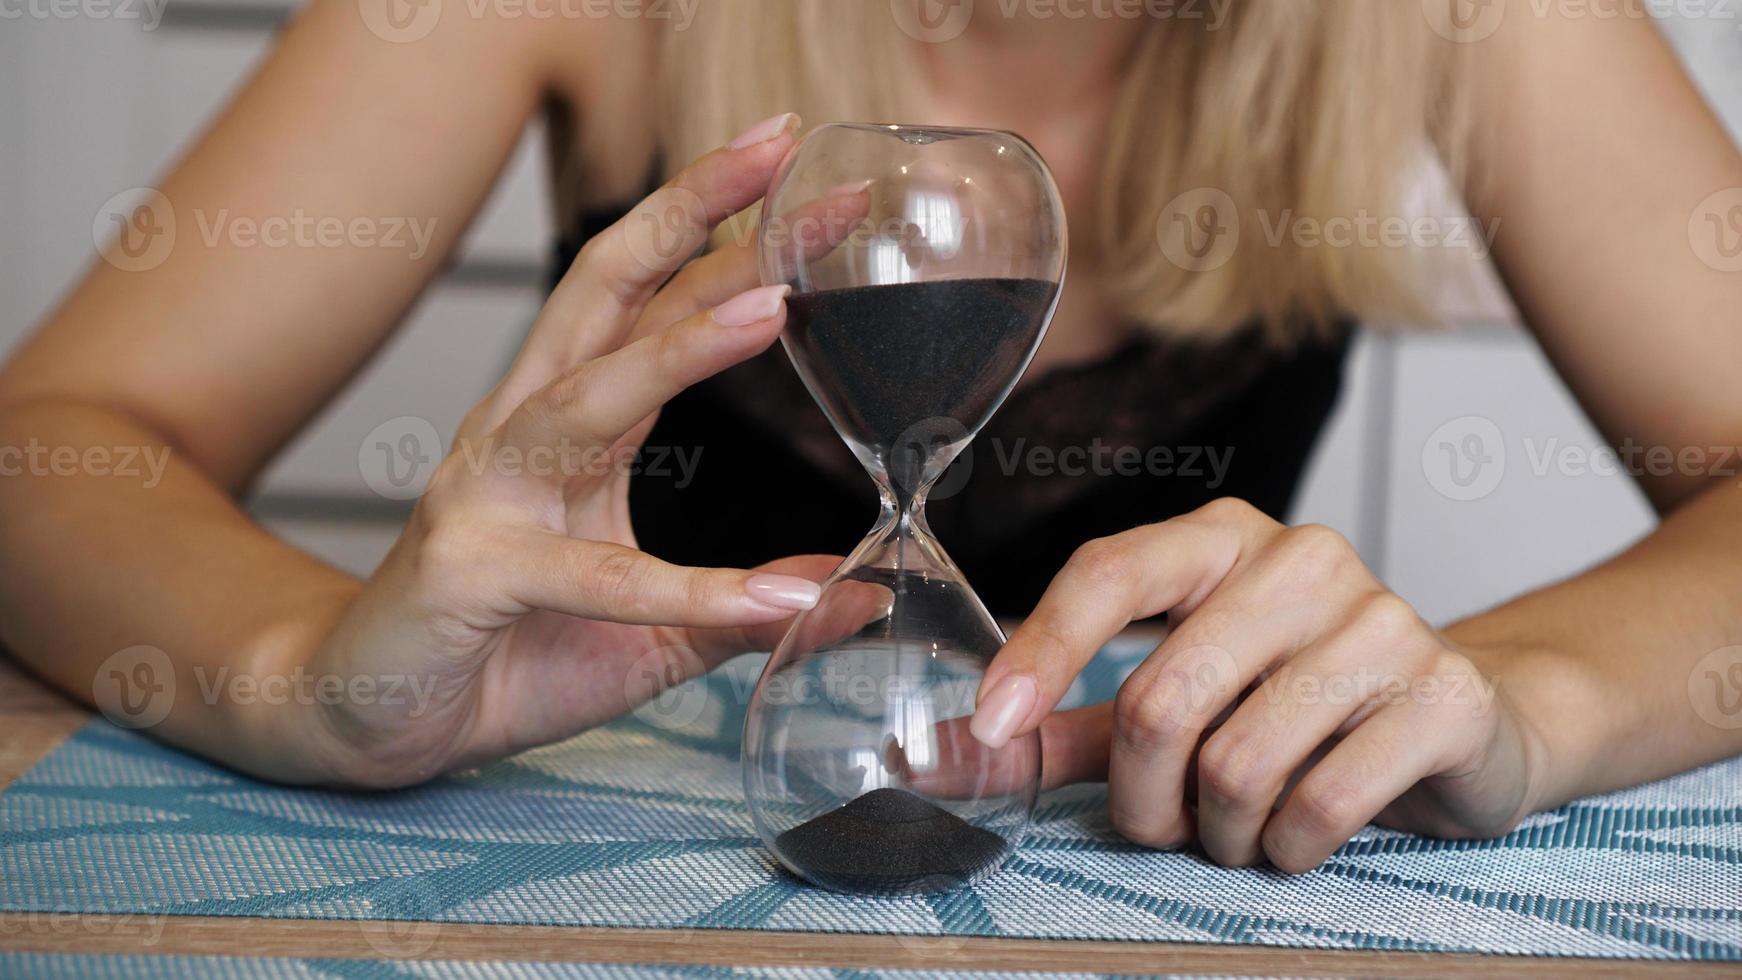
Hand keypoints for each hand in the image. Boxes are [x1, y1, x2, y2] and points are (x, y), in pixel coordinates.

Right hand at [285, 113, 852, 786]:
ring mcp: (488, 492)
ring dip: (680, 344)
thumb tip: (863, 592)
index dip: (735, 240)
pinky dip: (687, 589)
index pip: (657, 303)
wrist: (373, 717)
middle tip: (777, 146)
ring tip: (772, 302)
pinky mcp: (471, 572)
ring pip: (587, 398)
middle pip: (607, 291)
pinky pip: (590, 575)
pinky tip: (770, 597)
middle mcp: (525, 430)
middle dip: (690, 211)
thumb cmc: (508, 652)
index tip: (821, 188)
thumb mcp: (654, 629)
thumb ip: (747, 604)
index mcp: (575, 422)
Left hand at [971, 498, 1549, 871]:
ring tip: (1240, 829)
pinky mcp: (1443, 695)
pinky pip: (1322, 802)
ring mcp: (1382, 620)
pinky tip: (1298, 835)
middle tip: (1164, 824)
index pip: (1109, 572)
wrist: (1468, 721)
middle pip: (1161, 696)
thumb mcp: (1178, 703)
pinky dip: (1290, 846)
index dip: (1041, 652)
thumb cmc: (1301, 707)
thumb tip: (938, 756)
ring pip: (1237, 763)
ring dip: (1220, 831)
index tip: (992, 726)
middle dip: (1143, 796)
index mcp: (1222, 539)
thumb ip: (1063, 729)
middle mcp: (1302, 559)